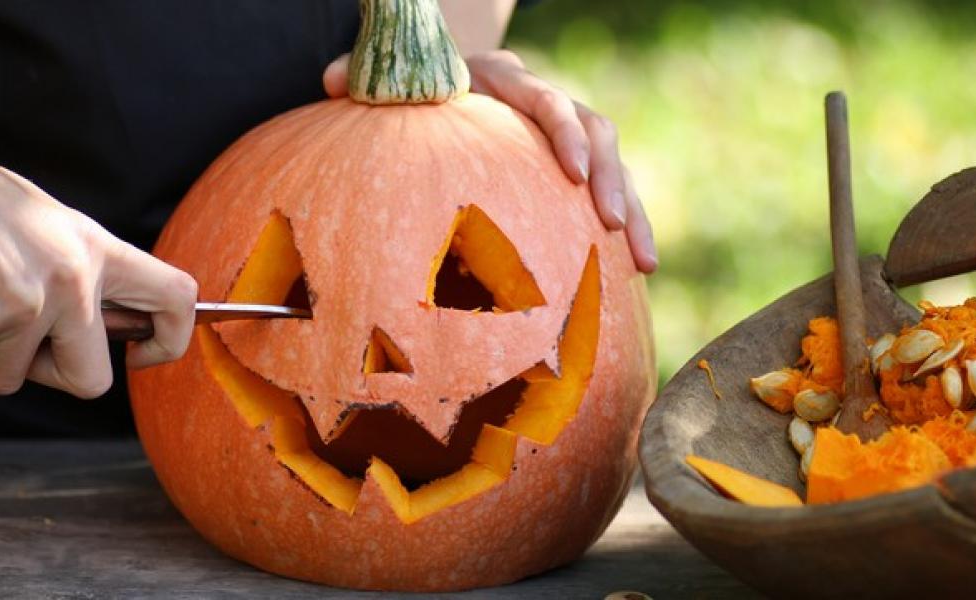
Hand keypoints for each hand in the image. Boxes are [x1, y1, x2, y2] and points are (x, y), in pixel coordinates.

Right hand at [0, 47, 196, 397]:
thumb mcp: (50, 228)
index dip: (170, 340)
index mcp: (98, 250)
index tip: (139, 353)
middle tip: (20, 346)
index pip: (177, 299)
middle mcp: (71, 279)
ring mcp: (23, 303)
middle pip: (91, 380)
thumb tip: (100, 332)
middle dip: (51, 375)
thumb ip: (81, 275)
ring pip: (9, 377)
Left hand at [323, 50, 658, 272]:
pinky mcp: (569, 169)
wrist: (440, 85)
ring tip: (643, 261)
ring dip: (632, 210)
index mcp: (502, 81)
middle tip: (612, 223)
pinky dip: (626, 229)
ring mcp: (560, 137)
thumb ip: (364, 79)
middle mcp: (540, 103)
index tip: (573, 172)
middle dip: (608, 179)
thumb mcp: (385, 83)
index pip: (543, 100)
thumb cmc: (408, 93)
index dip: (562, 133)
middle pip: (593, 130)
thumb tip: (332, 82)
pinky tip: (635, 274)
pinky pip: (606, 194)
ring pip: (612, 165)